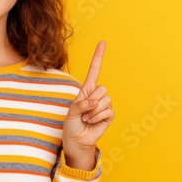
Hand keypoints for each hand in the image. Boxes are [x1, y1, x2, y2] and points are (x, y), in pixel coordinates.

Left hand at [62, 41, 114, 169]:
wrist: (76, 140)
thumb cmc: (72, 124)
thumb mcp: (72, 111)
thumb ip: (82, 104)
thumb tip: (96, 102)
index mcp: (86, 89)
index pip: (94, 70)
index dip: (98, 56)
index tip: (103, 42)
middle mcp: (97, 95)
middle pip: (102, 88)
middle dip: (92, 101)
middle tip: (83, 111)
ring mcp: (104, 105)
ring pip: (105, 100)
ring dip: (93, 111)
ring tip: (86, 118)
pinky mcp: (109, 115)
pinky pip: (108, 111)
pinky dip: (98, 117)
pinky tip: (92, 121)